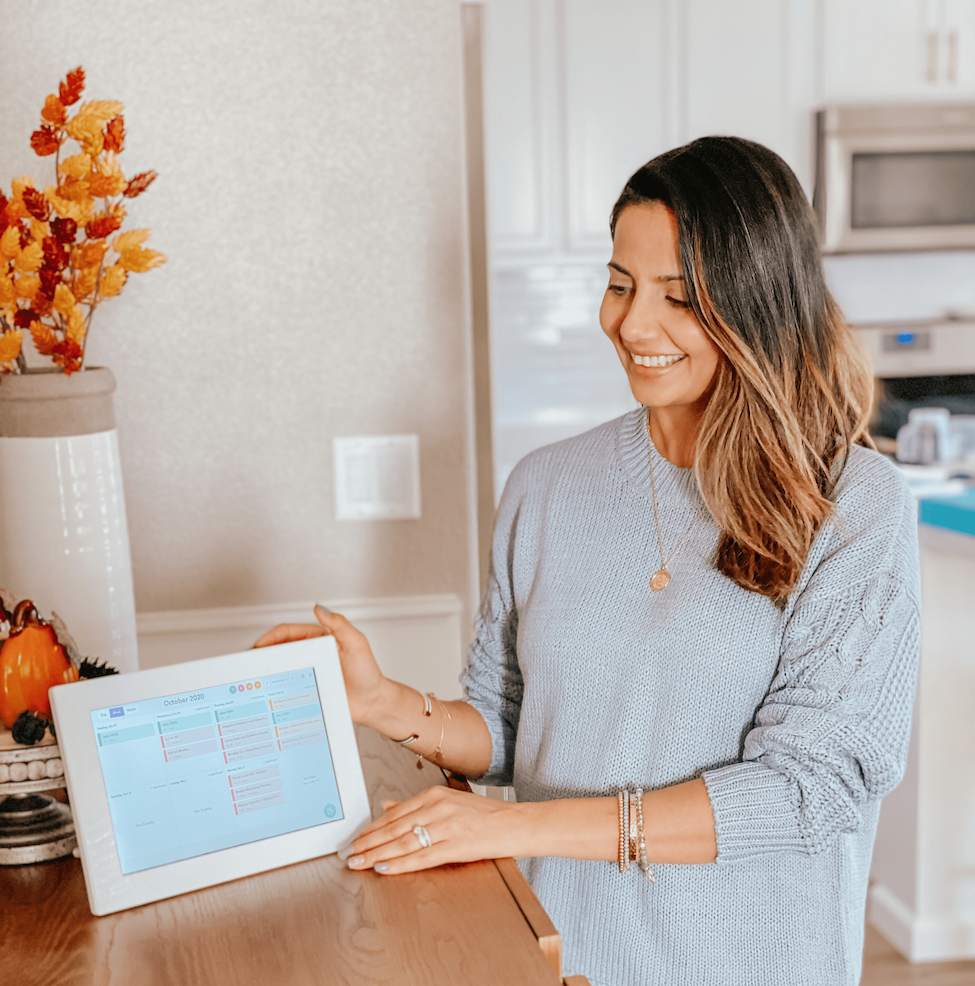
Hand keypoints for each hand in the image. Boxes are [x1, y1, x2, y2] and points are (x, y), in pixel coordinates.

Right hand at [253, 605, 385, 723]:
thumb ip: (340, 626)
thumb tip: (320, 609)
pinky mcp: (306, 688)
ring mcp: (308, 671)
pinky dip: (275, 686)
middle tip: (250, 662)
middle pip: (279, 649)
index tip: (259, 645)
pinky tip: (269, 691)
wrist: (372, 703)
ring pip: (280, 667)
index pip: (288, 632)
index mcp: (319, 638)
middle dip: (262, 652)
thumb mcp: (356, 645)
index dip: (271, 637)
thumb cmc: (367, 673)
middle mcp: (311, 653)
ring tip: (255, 676)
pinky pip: (286, 685)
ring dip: (267, 669)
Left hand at [340, 786, 524, 873]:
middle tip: (350, 853)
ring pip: (404, 842)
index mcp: (434, 795)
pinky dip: (401, 863)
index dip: (372, 828)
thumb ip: (416, 806)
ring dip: (378, 854)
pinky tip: (385, 867)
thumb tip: (387, 807)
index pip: (395, 814)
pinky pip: (422, 857)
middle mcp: (438, 807)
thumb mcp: (449, 802)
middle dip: (369, 842)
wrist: (516, 823)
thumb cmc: (485, 814)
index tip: (356, 838)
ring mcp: (447, 826)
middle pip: (395, 828)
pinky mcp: (456, 845)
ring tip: (360, 862)